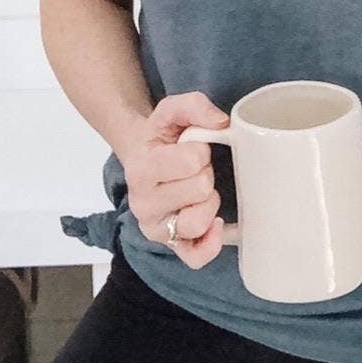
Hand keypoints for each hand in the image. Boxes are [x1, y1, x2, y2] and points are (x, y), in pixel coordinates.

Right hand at [122, 91, 230, 268]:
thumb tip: (221, 122)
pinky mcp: (171, 245)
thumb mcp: (172, 111)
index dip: (200, 150)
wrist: (146, 157)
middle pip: (200, 189)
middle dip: (205, 174)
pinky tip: (217, 225)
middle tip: (194, 170)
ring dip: (208, 202)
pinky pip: (195, 257)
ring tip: (199, 191)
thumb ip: (195, 106)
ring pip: (198, 223)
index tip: (192, 149)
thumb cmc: (163, 137)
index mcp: (141, 168)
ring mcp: (156, 228)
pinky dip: (211, 243)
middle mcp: (142, 203)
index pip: (192, 160)